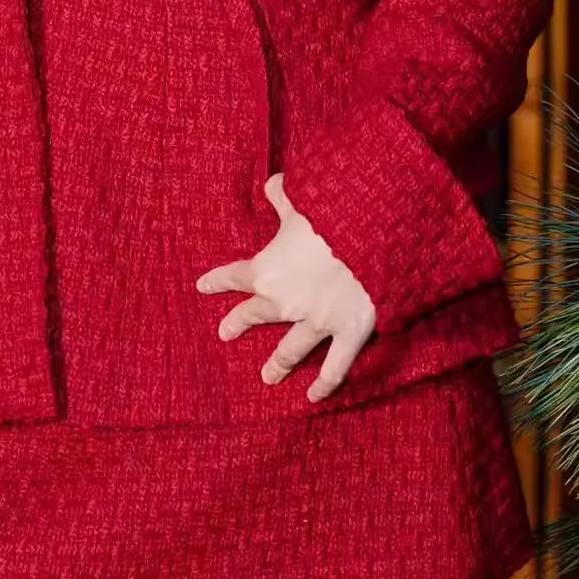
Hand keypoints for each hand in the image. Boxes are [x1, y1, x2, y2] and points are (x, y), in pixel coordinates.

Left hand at [195, 172, 376, 400]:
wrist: (375, 238)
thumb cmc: (334, 216)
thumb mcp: (303, 203)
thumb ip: (284, 196)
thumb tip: (272, 180)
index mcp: (267, 269)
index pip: (234, 275)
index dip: (217, 280)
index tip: (202, 285)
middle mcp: (285, 301)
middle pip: (255, 315)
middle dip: (239, 323)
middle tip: (225, 332)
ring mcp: (316, 322)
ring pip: (290, 349)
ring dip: (278, 364)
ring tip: (268, 377)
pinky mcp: (348, 333)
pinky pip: (334, 366)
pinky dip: (325, 383)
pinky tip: (315, 397)